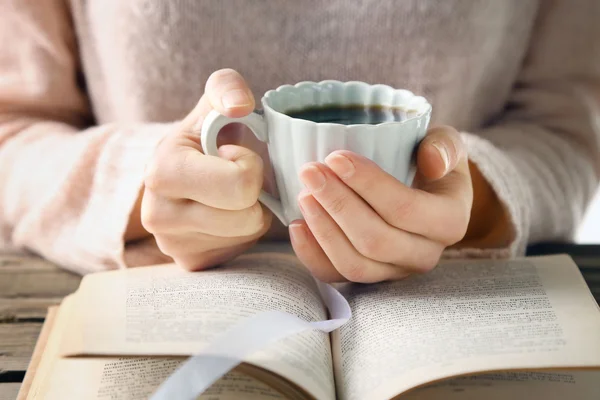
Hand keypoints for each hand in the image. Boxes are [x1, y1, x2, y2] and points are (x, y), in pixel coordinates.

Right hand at [141, 69, 271, 269]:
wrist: (181, 169)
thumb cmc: (205, 135)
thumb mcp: (213, 103)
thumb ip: (227, 88)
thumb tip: (240, 105)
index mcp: (161, 172)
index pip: (239, 184)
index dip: (249, 166)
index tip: (231, 154)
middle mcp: (158, 215)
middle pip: (247, 217)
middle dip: (253, 193)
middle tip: (235, 177)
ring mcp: (171, 245)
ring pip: (247, 235)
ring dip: (250, 212)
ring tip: (230, 195)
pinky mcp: (189, 262)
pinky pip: (239, 251)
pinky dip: (241, 232)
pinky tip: (225, 214)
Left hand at [289, 126, 472, 282]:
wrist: (424, 195)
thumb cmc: (429, 164)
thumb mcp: (445, 145)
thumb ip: (444, 146)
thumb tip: (431, 161)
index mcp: (449, 221)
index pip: (405, 209)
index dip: (368, 185)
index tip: (336, 158)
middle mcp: (425, 255)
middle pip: (376, 240)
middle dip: (338, 204)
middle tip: (310, 172)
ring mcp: (395, 271)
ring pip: (355, 264)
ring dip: (323, 229)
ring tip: (304, 194)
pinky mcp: (369, 277)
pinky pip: (336, 276)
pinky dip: (312, 254)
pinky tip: (297, 225)